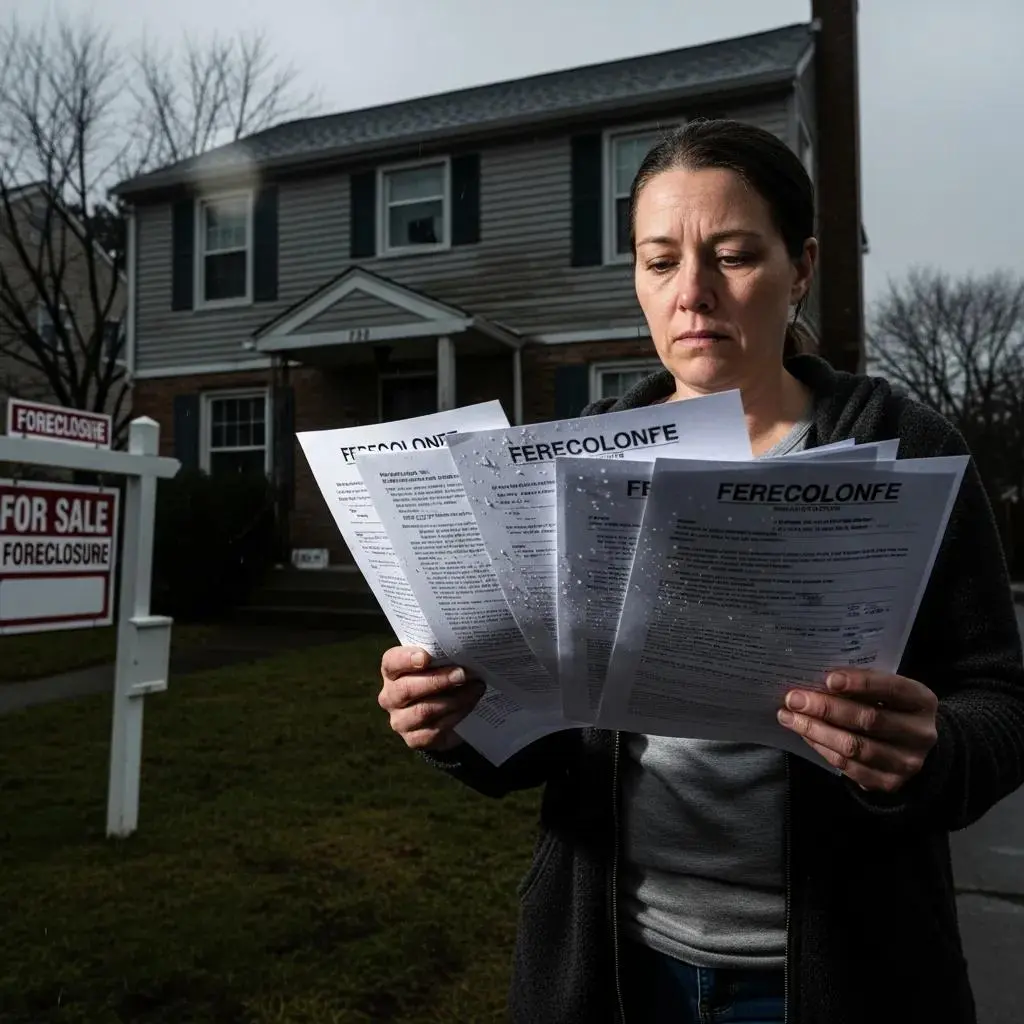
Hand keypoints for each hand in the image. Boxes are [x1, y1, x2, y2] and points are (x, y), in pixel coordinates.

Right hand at [379, 646, 484, 752]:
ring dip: (454, 699)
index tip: (425, 657)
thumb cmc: (439, 680)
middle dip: (437, 680)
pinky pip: (435, 730)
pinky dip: (456, 716)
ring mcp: (400, 721)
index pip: (391, 662)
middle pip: (406, 689)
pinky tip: (469, 706)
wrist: (443, 715)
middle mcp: (390, 697)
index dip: (406, 659)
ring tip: (475, 689)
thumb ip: (441, 658)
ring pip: (423, 711)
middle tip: (462, 674)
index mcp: (392, 672)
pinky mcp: (414, 740)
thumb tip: (462, 654)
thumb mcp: (437, 665)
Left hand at [778, 669, 938, 792]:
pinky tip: (805, 735)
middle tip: (794, 699)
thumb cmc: (891, 708)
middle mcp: (920, 733)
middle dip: (826, 708)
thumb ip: (862, 686)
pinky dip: (822, 748)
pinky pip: (848, 767)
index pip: (891, 689)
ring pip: (854, 747)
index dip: (860, 683)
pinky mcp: (889, 783)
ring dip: (816, 731)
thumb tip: (815, 682)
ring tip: (789, 717)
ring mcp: (907, 762)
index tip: (828, 679)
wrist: (914, 748)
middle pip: (868, 720)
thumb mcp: (887, 691)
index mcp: (921, 701)